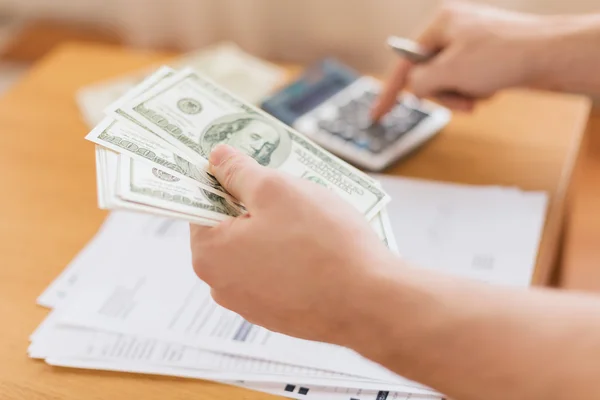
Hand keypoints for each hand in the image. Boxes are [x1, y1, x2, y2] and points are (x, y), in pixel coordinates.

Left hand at [190, 144, 396, 344]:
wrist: (370, 303)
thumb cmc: (322, 243)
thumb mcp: (277, 189)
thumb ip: (239, 171)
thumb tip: (218, 158)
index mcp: (210, 254)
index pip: (201, 205)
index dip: (224, 181)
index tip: (247, 168)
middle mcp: (221, 286)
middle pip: (229, 229)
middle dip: (255, 206)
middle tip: (288, 192)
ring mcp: (251, 305)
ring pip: (255, 251)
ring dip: (275, 231)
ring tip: (310, 221)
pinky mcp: (279, 315)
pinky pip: (276, 274)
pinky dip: (290, 257)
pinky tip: (318, 248)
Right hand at [371, 1, 554, 118]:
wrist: (551, 54)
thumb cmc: (504, 55)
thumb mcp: (449, 72)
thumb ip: (420, 82)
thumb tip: (413, 88)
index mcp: (440, 24)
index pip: (404, 62)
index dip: (389, 92)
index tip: (377, 114)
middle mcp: (453, 31)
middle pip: (428, 75)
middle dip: (443, 93)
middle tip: (461, 100)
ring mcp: (471, 43)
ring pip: (448, 81)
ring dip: (461, 94)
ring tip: (482, 92)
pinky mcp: (487, 56)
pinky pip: (467, 81)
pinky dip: (476, 91)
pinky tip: (493, 87)